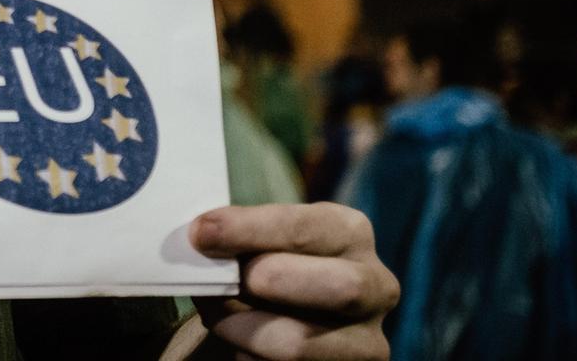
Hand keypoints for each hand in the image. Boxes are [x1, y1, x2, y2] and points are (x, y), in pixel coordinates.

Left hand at [187, 203, 397, 359]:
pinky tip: (239, 344)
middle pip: (337, 287)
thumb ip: (243, 238)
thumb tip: (203, 238)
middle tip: (220, 281)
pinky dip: (246, 356)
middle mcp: (375, 287)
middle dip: (268, 281)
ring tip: (217, 315)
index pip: (306, 228)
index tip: (201, 234)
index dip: (250, 230)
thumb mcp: (266, 241)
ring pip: (299, 343)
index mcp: (350, 233)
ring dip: (240, 329)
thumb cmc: (269, 265)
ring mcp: (367, 341)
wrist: (290, 315)